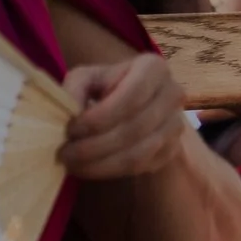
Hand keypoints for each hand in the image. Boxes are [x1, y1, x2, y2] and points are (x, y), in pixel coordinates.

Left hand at [58, 55, 189, 178]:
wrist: (132, 104)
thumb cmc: (104, 87)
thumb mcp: (85, 78)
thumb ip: (73, 90)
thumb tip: (68, 111)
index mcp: (153, 68)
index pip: (131, 97)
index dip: (98, 118)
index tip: (70, 130)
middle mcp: (173, 95)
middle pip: (134, 128)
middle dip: (94, 146)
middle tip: (64, 153)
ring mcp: (177, 125)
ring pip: (138, 153)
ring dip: (100, 163)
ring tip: (72, 164)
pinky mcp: (172, 149)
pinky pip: (141, 166)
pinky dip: (110, 171)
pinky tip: (89, 167)